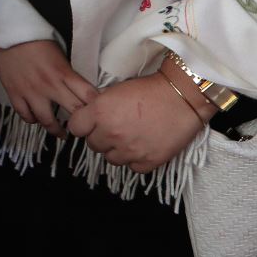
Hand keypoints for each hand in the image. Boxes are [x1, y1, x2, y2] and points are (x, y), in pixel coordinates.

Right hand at [0, 39, 98, 138]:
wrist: (7, 32)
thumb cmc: (35, 37)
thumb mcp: (59, 51)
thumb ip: (68, 71)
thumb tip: (79, 86)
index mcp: (63, 72)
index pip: (88, 96)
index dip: (97, 107)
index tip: (101, 112)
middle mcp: (50, 86)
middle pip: (73, 113)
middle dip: (82, 122)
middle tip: (85, 127)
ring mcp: (31, 92)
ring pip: (48, 121)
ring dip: (57, 129)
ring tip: (62, 132)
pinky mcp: (14, 94)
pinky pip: (26, 116)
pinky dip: (32, 119)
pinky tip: (37, 117)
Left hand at [66, 72, 208, 172]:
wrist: (181, 97)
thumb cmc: (149, 89)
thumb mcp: (115, 91)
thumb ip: (98, 106)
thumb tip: (89, 116)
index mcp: (100, 113)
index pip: (75, 128)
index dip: (83, 125)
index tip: (91, 123)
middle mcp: (111, 134)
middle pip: (93, 145)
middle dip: (101, 137)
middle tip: (115, 128)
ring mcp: (129, 151)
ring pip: (111, 159)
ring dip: (117, 150)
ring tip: (130, 138)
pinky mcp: (148, 162)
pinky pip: (132, 167)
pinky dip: (136, 159)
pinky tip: (143, 146)